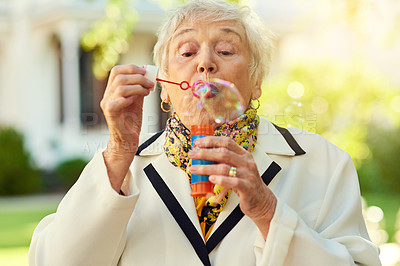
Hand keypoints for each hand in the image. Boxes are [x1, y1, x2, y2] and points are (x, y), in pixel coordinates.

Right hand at [100, 64, 154, 190]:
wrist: (127, 141)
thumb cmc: (131, 122)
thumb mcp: (137, 101)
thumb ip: (139, 89)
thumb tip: (147, 76)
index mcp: (112, 90)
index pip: (116, 71)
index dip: (131, 68)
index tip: (145, 71)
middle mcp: (107, 95)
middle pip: (119, 76)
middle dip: (138, 77)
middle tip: (150, 83)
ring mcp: (107, 104)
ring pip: (120, 87)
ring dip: (137, 87)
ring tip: (147, 91)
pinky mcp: (110, 113)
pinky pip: (119, 101)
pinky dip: (130, 98)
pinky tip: (136, 101)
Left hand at [188, 136, 276, 237]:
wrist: (261, 200)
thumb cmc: (246, 184)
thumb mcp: (236, 169)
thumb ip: (223, 162)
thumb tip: (202, 158)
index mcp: (243, 154)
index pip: (227, 142)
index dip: (211, 141)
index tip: (198, 143)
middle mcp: (246, 162)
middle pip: (223, 153)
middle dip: (204, 153)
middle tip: (192, 154)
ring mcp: (248, 174)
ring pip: (224, 167)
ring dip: (207, 167)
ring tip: (195, 169)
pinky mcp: (247, 187)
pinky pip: (233, 181)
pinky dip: (221, 180)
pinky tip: (211, 179)